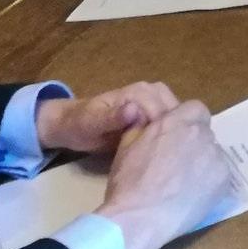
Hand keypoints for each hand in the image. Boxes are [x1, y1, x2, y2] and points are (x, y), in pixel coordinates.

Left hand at [36, 82, 180, 154]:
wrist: (71, 126)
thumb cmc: (80, 124)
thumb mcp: (91, 122)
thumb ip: (112, 117)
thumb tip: (134, 110)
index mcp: (138, 92)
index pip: (162, 110)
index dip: (162, 131)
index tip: (157, 153)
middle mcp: (149, 93)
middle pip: (174, 111)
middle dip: (173, 131)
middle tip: (164, 156)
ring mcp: (152, 103)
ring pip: (175, 115)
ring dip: (174, 132)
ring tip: (166, 153)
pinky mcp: (151, 114)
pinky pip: (168, 121)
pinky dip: (170, 133)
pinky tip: (165, 150)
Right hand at [93, 101, 234, 248]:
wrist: (138, 219)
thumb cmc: (128, 183)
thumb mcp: (127, 146)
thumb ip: (143, 127)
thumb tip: (149, 122)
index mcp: (178, 121)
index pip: (194, 109)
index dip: (185, 122)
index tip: (175, 138)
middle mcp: (202, 134)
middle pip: (204, 133)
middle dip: (193, 144)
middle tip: (175, 165)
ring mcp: (216, 157)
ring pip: (213, 154)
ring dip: (202, 163)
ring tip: (182, 185)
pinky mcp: (224, 179)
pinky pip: (219, 175)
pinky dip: (209, 182)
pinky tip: (192, 196)